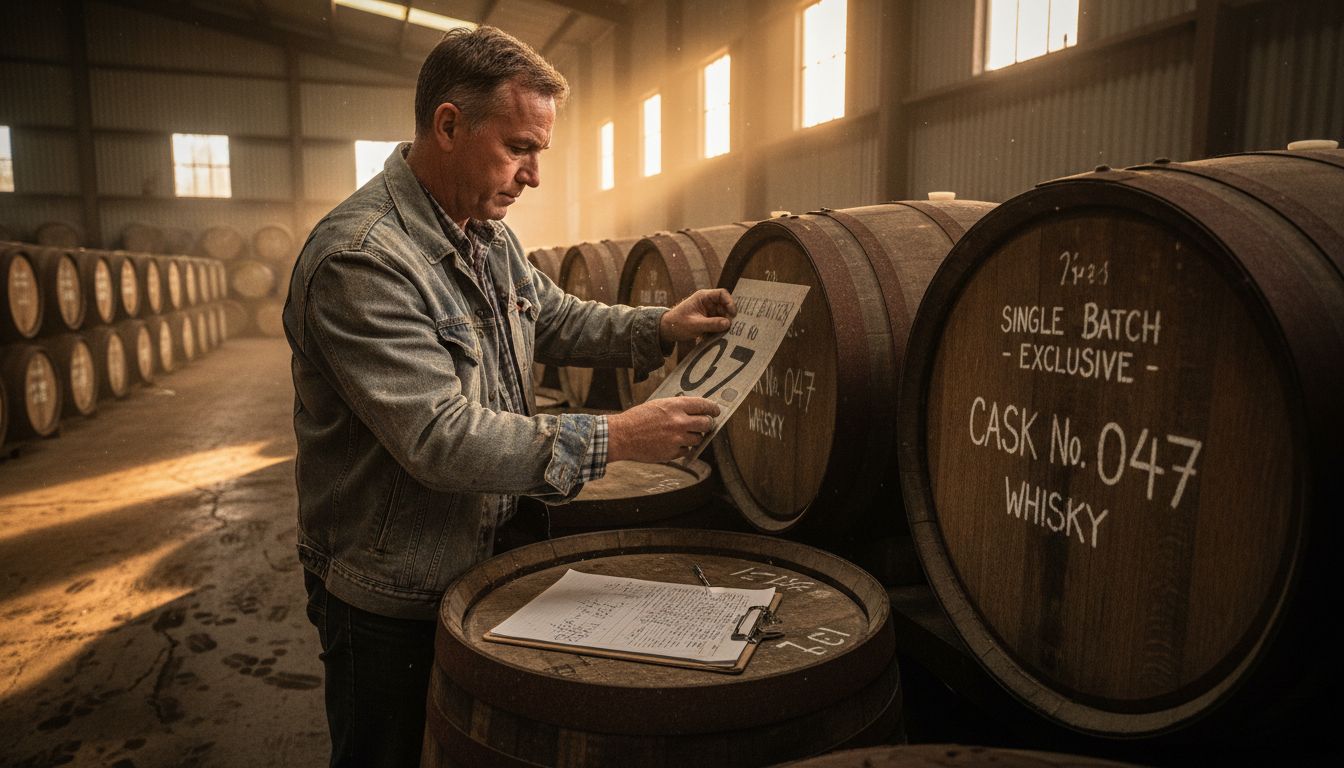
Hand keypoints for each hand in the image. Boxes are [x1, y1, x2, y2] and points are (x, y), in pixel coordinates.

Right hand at [606, 397, 720, 463]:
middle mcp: (679, 422)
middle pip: (706, 423)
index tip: (716, 411)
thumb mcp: (658, 404)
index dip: (713, 408)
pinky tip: (672, 443)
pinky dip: (682, 448)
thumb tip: (695, 411)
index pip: (703, 405)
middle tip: (705, 424)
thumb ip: (677, 407)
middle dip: (708, 424)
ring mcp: (676, 439)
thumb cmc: (638, 418)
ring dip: (694, 437)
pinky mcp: (672, 453)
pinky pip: (686, 451)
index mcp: (675, 406)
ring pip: (697, 439)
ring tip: (682, 434)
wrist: (622, 436)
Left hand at [659, 288, 735, 344]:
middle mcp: (708, 302)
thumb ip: (711, 324)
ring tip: (726, 333)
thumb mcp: (694, 324)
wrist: (667, 330)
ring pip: (723, 315)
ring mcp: (708, 311)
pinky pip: (718, 323)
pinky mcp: (708, 320)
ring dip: (725, 324)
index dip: (730, 302)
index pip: (722, 294)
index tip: (733, 314)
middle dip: (728, 315)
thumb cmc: (677, 323)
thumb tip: (728, 323)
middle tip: (732, 326)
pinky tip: (720, 336)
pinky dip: (720, 329)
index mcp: (703, 297)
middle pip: (725, 305)